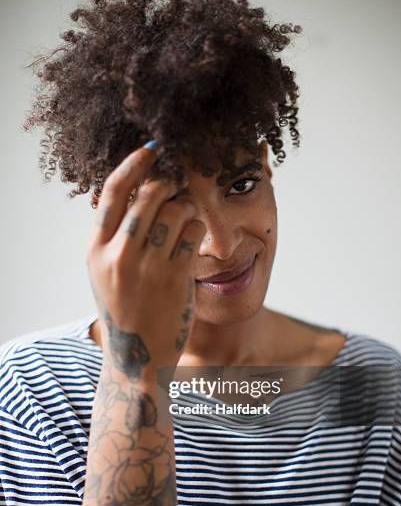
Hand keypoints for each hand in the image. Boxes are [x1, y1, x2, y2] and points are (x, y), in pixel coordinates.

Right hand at [86, 145, 204, 381]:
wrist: (137, 356)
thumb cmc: (124, 308)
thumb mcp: (104, 272)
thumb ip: (115, 234)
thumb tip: (142, 188)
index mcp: (96, 249)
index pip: (115, 191)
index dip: (136, 162)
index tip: (153, 149)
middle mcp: (119, 254)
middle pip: (151, 194)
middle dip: (169, 185)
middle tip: (177, 189)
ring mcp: (149, 267)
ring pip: (177, 210)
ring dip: (188, 207)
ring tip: (187, 219)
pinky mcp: (176, 278)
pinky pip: (195, 232)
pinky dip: (198, 228)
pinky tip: (194, 238)